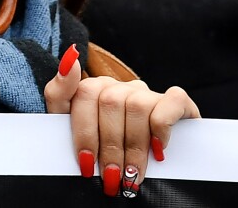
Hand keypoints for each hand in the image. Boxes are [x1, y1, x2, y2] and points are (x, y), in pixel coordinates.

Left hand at [44, 44, 200, 197]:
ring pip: (137, 105)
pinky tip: (158, 151)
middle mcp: (120, 86)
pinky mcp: (177, 102)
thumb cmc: (102, 149)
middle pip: (110, 103)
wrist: (150, 165)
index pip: (84, 93)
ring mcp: (147, 93)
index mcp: (93, 89)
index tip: (86, 164)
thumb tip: (70, 59)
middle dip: (110, 147)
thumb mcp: (71, 127)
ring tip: (133, 175)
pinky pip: (171, 101)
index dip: (84, 132)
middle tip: (112, 178)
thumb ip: (60, 94)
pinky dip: (162, 128)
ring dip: (134, 147)